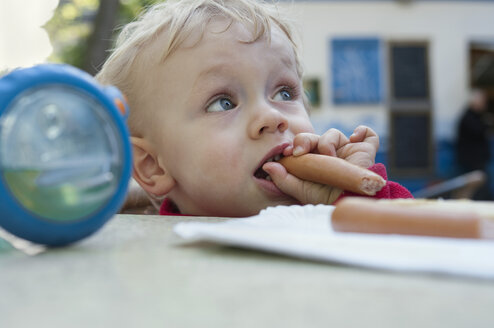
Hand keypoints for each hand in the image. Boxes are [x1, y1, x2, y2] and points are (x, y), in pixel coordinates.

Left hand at [262, 126, 378, 204]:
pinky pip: (367, 134)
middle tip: (300, 150)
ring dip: (328, 141)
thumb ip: (283, 179)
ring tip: (329, 156)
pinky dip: (362, 131)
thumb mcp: (301, 191)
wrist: (349, 205)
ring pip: (334, 133)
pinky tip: (354, 137)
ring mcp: (348, 152)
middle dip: (304, 140)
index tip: (287, 152)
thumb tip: (266, 166)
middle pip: (315, 137)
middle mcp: (330, 155)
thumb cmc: (325, 201)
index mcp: (315, 162)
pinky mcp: (365, 151)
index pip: (302, 146)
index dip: (295, 145)